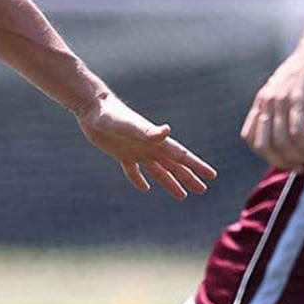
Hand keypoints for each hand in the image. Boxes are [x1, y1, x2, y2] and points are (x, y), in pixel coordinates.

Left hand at [76, 93, 216, 197]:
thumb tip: (167, 131)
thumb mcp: (129, 125)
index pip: (181, 156)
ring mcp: (136, 150)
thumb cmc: (110, 115)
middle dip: (188, 177)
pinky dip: (139, 180)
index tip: (211, 176)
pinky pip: (133, 170)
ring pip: (158, 170)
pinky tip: (145, 188)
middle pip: (173, 165)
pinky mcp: (121, 153)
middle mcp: (149, 146)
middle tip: (202, 190)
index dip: (196, 166)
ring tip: (182, 195)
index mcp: (155, 141)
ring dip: (170, 182)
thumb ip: (148, 131)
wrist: (92, 107)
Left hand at [242, 31, 303, 170]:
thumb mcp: (290, 91)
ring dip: (298, 157)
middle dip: (282, 162)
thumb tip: (290, 138)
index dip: (266, 156)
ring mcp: (281, 98)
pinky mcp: (299, 96)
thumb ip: (284, 110)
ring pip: (281, 142)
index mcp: (262, 100)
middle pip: (264, 145)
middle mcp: (267, 100)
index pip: (250, 138)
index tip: (286, 162)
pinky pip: (297, 132)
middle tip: (301, 167)